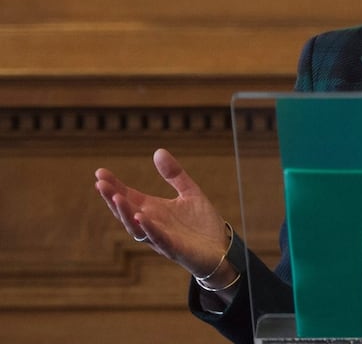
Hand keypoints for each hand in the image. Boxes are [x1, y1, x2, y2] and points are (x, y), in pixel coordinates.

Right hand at [95, 149, 228, 278]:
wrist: (222, 249)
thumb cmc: (202, 224)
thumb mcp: (190, 192)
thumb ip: (175, 174)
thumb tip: (158, 151)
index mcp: (154, 211)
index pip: (128, 197)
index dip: (114, 186)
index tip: (100, 172)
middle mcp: (152, 225)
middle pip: (126, 212)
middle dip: (112, 198)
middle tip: (100, 183)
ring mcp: (161, 238)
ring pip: (137, 228)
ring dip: (126, 213)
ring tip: (116, 198)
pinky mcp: (175, 249)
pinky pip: (159, 239)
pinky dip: (149, 229)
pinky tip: (142, 216)